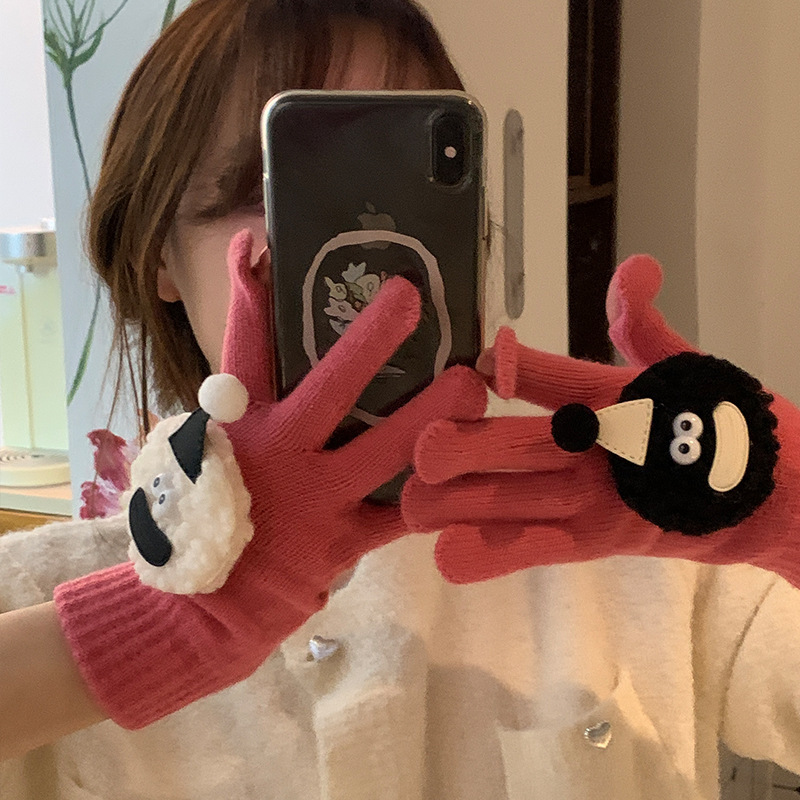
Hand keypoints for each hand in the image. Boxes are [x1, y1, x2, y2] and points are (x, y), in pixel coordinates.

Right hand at [55, 229, 485, 727]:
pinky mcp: (340, 544)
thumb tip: (264, 364)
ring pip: (382, 447)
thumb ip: (237, 416)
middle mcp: (279, 452)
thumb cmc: (199, 524)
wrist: (200, 611)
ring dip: (429, 414)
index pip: (242, 348)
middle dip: (370, 337)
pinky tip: (471, 477)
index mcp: (238, 426)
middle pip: (329, 384)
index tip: (256, 243)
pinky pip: (397, 516)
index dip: (247, 295)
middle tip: (410, 295)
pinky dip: (432, 496)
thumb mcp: (201, 460)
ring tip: (469, 384)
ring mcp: (314, 498)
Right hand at [403, 254, 799, 587]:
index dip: (506, 371)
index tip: (470, 372)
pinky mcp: (596, 539)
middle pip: (510, 445)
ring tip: (414, 509)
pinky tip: (449, 558)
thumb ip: (648, 331)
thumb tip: (635, 269)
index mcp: (597, 398)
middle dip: (464, 449)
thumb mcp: (690, 372)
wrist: (782, 494)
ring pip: (511, 497)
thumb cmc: (738, 424)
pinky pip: (538, 545)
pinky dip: (495, 552)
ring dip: (464, 503)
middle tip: (420, 454)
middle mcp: (578, 445)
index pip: (541, 378)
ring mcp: (583, 495)